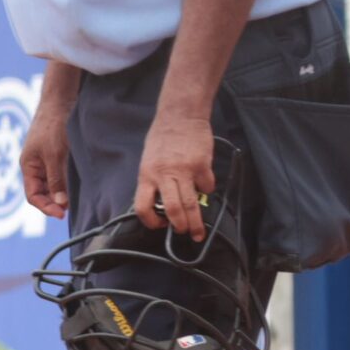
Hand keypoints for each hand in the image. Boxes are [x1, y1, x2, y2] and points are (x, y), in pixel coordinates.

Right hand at [21, 103, 70, 220]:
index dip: (45, 207)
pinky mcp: (57, 154)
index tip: (61, 214)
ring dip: (61, 193)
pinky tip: (77, 187)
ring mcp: (46, 160)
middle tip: (69, 209)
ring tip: (74, 201)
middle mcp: (35, 165)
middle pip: (42, 192)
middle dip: (53, 202)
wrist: (59, 101)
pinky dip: (67, 183)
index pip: (32, 195)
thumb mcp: (54, 155)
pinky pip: (60, 174)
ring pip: (52, 184)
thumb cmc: (52, 126)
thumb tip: (60, 203)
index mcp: (28, 166)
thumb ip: (56, 180)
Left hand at [134, 111, 213, 238]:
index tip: (159, 225)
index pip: (143, 206)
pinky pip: (207, 186)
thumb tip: (160, 205)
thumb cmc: (162, 138)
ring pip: (191, 203)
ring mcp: (184, 170)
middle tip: (186, 234)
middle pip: (172, 209)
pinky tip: (204, 183)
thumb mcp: (148, 160)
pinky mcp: (202, 165)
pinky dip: (207, 189)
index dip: (150, 221)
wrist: (180, 115)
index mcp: (147, 175)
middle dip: (180, 226)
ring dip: (196, 221)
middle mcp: (164, 174)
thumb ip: (153, 181)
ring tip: (198, 231)